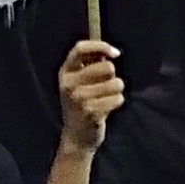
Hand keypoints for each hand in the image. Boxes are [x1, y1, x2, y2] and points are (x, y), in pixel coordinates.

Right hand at [54, 35, 123, 156]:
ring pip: (116, 83)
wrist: (76, 137)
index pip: (81, 48)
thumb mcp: (79, 82)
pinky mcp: (91, 112)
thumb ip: (91, 64)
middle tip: (104, 87)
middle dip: (113, 76)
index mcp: (65, 73)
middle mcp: (69, 85)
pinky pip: (118, 98)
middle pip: (107, 67)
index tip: (115, 53)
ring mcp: (79, 99)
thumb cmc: (83, 104)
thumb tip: (111, 51)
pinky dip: (117, 102)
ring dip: (116, 91)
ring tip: (104, 99)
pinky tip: (106, 109)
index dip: (101, 46)